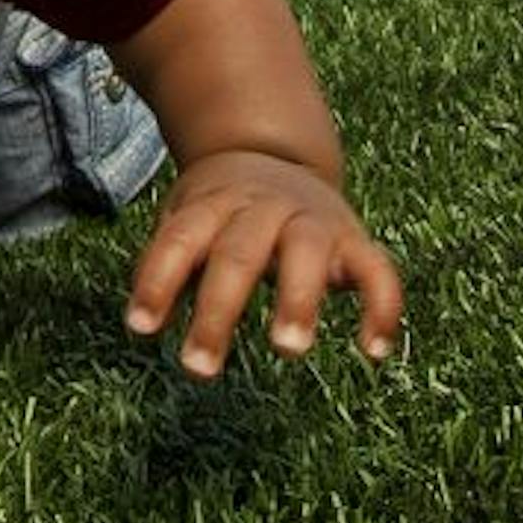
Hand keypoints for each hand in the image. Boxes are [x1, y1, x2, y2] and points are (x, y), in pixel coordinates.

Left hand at [127, 150, 401, 377]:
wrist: (275, 154)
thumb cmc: (221, 211)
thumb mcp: (189, 219)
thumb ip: (168, 265)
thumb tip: (143, 326)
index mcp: (215, 201)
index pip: (181, 238)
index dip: (158, 280)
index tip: (140, 329)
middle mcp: (264, 207)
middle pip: (238, 252)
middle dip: (218, 310)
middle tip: (198, 367)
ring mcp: (313, 219)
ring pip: (307, 252)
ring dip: (298, 298)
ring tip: (287, 349)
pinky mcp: (355, 240)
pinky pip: (378, 270)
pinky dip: (382, 306)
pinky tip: (374, 352)